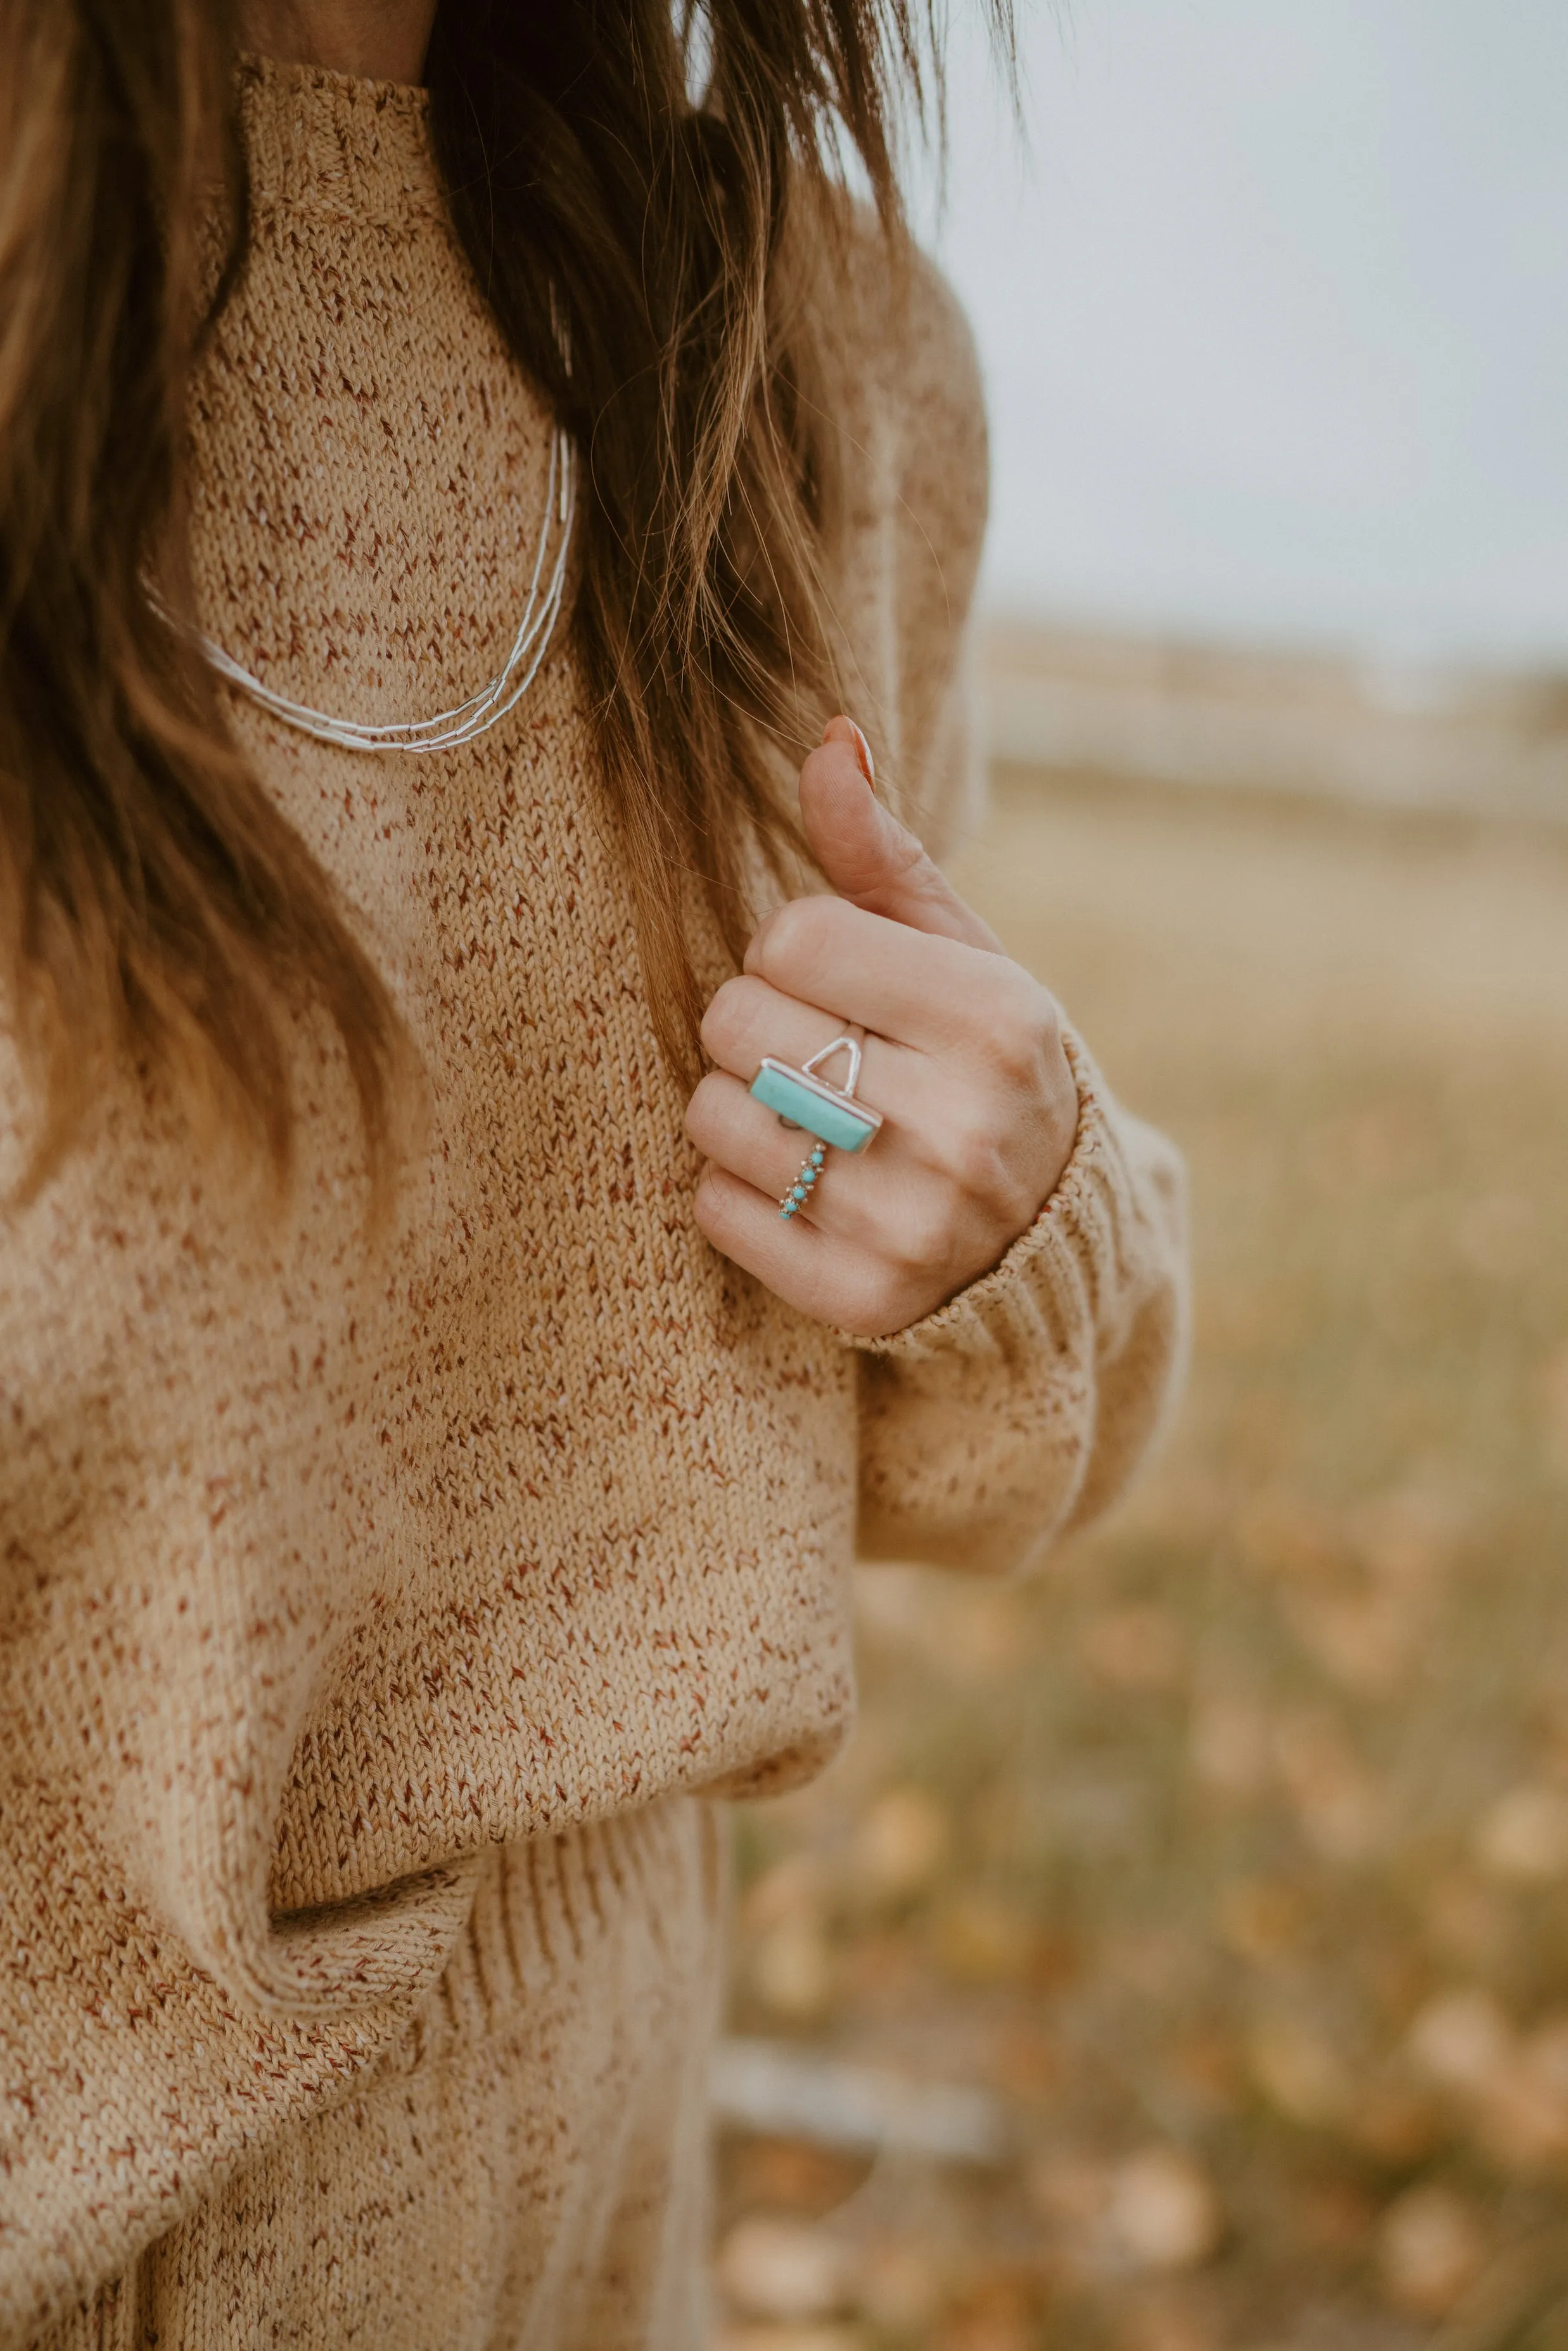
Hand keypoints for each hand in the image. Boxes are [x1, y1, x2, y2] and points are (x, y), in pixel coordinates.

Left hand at [686, 717, 1079, 1337]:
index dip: (795, 954)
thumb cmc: (984, 1066)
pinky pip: (713, 1211)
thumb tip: (826, 738)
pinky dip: (734, 1191)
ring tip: (806, 1117)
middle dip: (756, 1026)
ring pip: (712, 1116)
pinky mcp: (861, 1298)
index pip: (791, 939)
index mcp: (997, 1020)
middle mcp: (964, 1124)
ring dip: (735, 1107)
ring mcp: (913, 1222)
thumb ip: (882, 857)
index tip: (841, 987)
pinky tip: (800, 1184)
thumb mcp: (961, 956)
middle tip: (815, 1053)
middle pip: (737, 1024)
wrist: (1048, 1236)